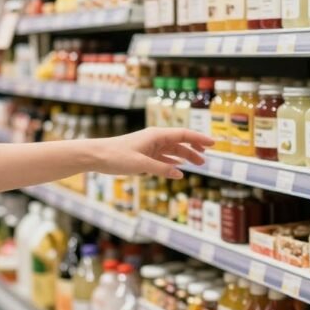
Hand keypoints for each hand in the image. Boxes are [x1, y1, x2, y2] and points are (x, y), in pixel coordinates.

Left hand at [92, 128, 213, 179]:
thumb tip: (180, 174)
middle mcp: (155, 139)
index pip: (183, 135)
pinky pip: (164, 157)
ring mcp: (149, 147)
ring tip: (197, 164)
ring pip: (173, 150)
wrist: (95, 156)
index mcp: (156, 135)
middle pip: (180, 142)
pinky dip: (173, 161)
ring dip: (185, 156)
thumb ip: (161, 169)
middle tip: (206, 159)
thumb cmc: (116, 156)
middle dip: (195, 149)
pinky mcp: (143, 155)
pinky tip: (179, 166)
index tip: (213, 143)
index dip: (199, 139)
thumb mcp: (140, 164)